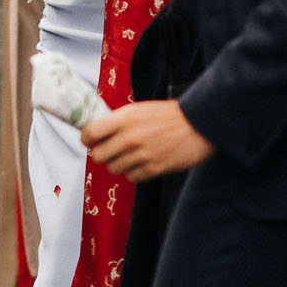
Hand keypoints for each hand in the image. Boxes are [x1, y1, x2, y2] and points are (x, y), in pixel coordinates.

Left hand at [82, 99, 214, 180]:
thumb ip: (117, 121)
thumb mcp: (139, 110)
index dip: (87, 139)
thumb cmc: (169, 115)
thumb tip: (94, 132)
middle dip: (102, 153)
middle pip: (98, 156)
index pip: (90, 133)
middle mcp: (130, 138)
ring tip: (132, 154)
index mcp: (125, 119)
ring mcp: (141, 155)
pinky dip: (135, 172)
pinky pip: (131, 177)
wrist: (200, 124)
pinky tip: (144, 161)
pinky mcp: (153, 169)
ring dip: (119, 163)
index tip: (90, 140)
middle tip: (111, 149)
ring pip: (114, 168)